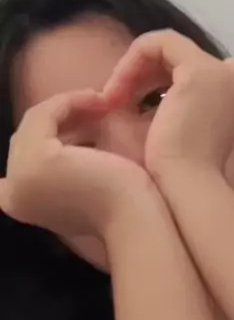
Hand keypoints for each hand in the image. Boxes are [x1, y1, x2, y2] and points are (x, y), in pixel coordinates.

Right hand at [0, 89, 151, 237]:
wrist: (134, 220)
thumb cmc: (121, 203)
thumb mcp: (83, 181)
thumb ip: (67, 165)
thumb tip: (65, 140)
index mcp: (17, 202)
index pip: (24, 154)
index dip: (52, 132)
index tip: (86, 118)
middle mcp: (10, 193)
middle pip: (29, 136)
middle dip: (61, 117)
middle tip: (95, 105)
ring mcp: (19, 175)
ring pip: (36, 123)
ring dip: (68, 106)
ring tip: (100, 101)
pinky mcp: (36, 158)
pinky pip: (46, 114)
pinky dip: (71, 101)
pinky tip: (99, 99)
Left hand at [102, 30, 233, 183]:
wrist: (185, 190)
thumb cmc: (174, 173)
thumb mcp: (166, 131)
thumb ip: (162, 108)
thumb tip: (160, 94)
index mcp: (232, 94)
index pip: (188, 69)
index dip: (153, 81)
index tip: (128, 107)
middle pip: (177, 56)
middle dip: (141, 72)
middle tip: (114, 99)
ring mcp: (219, 72)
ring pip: (166, 46)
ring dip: (133, 68)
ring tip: (112, 98)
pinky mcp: (198, 72)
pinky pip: (157, 44)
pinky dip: (132, 62)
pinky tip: (115, 92)